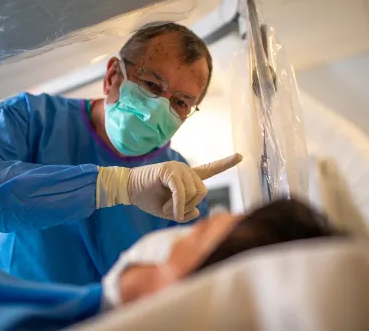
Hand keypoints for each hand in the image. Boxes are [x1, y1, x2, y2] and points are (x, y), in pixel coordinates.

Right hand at [96, 154, 242, 221]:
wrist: (128, 190)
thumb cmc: (148, 199)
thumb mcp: (170, 212)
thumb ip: (185, 213)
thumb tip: (198, 212)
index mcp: (187, 178)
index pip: (210, 170)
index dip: (225, 163)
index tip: (240, 156)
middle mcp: (185, 170)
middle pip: (203, 192)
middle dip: (189, 206)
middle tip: (172, 210)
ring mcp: (178, 168)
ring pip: (194, 193)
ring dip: (180, 207)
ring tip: (165, 206)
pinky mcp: (169, 170)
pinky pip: (181, 192)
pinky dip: (176, 205)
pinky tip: (169, 210)